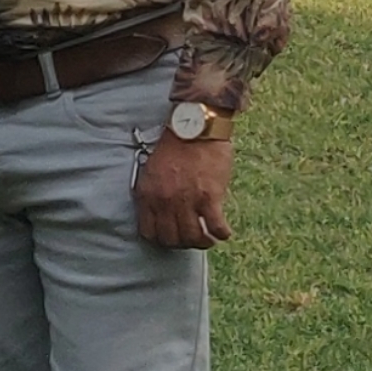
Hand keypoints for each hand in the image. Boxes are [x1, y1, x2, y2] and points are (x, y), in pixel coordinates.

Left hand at [135, 132, 233, 249]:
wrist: (195, 127)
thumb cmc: (174, 146)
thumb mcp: (151, 170)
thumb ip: (153, 194)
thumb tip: (160, 215)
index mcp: (147, 195)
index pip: (149, 232)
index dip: (161, 240)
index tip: (171, 238)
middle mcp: (165, 202)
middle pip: (171, 239)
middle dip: (182, 244)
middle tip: (192, 239)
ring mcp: (187, 201)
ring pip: (193, 238)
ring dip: (202, 242)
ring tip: (209, 239)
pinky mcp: (209, 197)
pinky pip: (216, 227)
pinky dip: (221, 234)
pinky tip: (224, 232)